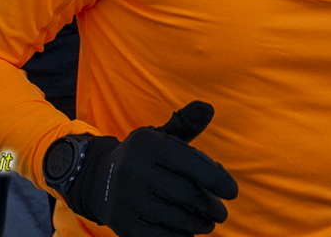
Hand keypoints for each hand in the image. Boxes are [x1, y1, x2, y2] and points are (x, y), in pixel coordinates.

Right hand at [65, 102, 237, 236]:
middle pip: (189, 195)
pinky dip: (182, 236)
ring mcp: (127, 199)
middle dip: (212, 207)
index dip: (218, 179)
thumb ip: (185, 123)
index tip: (232, 192)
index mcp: (146, 144)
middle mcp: (134, 170)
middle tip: (219, 212)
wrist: (98, 180)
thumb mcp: (158, 138)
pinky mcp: (124, 224)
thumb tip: (208, 108)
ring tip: (206, 222)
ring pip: (180, 219)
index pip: (192, 164)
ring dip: (201, 224)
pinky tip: (186, 231)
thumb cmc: (141, 158)